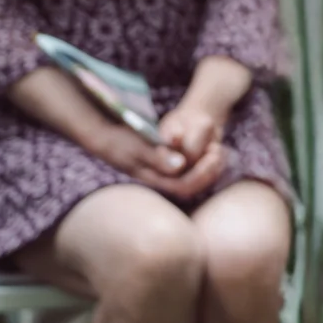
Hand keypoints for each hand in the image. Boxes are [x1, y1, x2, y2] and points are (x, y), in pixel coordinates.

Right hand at [89, 111, 228, 202]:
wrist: (103, 136)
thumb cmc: (120, 140)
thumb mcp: (138, 146)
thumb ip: (157, 156)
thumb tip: (180, 165)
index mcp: (153, 179)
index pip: (184, 186)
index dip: (202, 173)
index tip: (213, 152)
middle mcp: (159, 181)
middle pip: (191, 185)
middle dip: (208, 171)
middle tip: (218, 150)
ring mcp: (161, 174)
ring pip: (191, 179)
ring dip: (207, 167)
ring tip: (217, 148)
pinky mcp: (164, 165)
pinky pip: (188, 170)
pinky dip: (201, 161)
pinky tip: (209, 147)